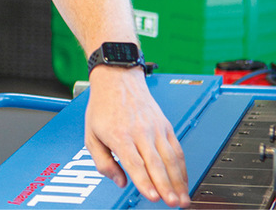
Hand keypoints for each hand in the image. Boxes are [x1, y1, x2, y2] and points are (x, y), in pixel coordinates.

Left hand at [85, 66, 189, 207]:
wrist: (116, 78)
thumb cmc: (102, 106)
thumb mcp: (91, 133)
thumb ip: (102, 161)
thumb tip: (119, 181)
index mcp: (119, 134)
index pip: (134, 162)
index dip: (144, 181)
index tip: (153, 197)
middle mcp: (139, 131)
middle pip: (155, 163)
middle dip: (166, 186)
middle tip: (172, 203)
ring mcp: (154, 128)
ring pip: (170, 158)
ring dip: (179, 181)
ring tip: (182, 200)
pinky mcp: (165, 126)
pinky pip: (177, 150)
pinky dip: (182, 168)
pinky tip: (184, 182)